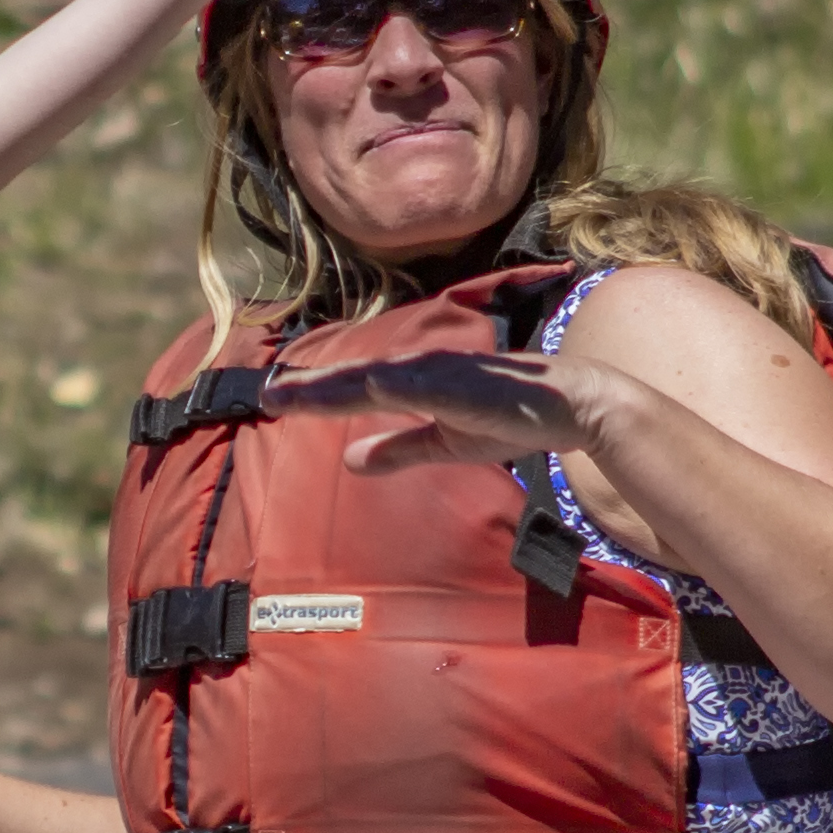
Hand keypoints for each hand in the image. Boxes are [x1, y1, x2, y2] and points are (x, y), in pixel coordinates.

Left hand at [276, 344, 622, 470]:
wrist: (568, 407)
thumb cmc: (506, 417)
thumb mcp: (442, 443)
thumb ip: (396, 450)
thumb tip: (349, 461)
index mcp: (411, 383)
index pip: (351, 387)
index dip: (311, 393)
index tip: (269, 398)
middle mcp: (420, 371)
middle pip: (354, 378)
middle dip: (309, 386)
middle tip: (264, 393)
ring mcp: (443, 374)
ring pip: (379, 379)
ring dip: (336, 384)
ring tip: (295, 391)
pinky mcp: (468, 386)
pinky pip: (426, 386)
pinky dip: (395, 385)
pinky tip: (369, 387)